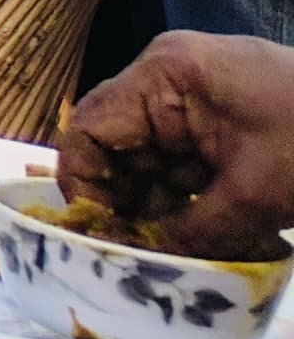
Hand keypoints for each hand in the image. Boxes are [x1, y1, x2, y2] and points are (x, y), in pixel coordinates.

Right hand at [60, 31, 293, 258]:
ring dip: (157, 199)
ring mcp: (198, 88)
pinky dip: (187, 190)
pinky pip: (182, 151)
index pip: (91, 128)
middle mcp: (170, 73)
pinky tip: (203, 223)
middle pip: (116, 140)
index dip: (85, 185)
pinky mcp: (222, 107)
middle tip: (137, 248)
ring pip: (149, 151)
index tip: (101, 235)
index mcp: (166, 75)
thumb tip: (145, 265)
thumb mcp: (253, 198)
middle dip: (124, 197)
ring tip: (176, 243)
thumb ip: (189, 232)